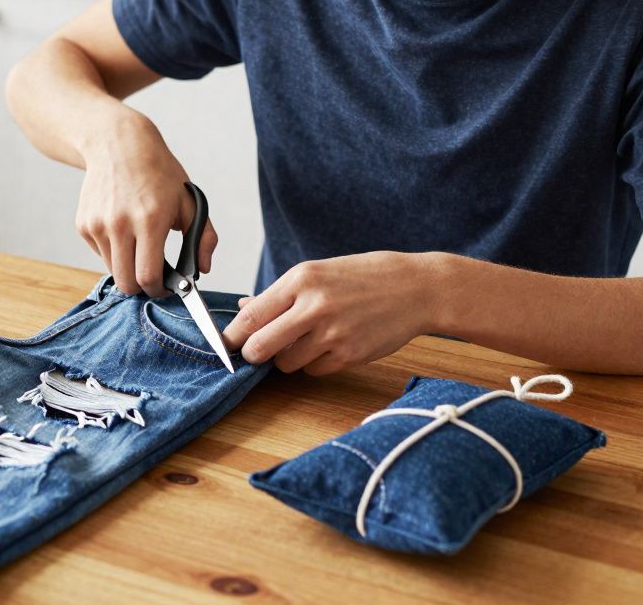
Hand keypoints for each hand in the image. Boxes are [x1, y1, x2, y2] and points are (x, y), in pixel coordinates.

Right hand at [76, 114, 216, 295]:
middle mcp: (120, 224)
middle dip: (141, 286)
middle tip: (152, 275)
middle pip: (126, 283)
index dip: (159, 290)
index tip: (165, 286)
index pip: (148, 277)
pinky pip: (101, 253)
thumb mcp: (191, 200)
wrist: (119, 145)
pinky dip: (113, 250)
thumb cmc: (158, 173)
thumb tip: (202, 269)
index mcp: (150, 220)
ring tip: (138, 244)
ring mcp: (98, 225)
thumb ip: (203, 237)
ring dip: (127, 266)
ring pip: (112, 270)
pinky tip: (122, 228)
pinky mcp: (84, 224)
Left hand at [221, 251, 446, 374]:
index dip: (232, 336)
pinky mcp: (349, 355)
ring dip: (288, 358)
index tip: (225, 345)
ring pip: (286, 363)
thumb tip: (243, 308)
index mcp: (301, 279)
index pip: (251, 317)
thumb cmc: (364, 277)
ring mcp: (332, 333)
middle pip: (260, 347)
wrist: (417, 288)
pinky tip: (330, 345)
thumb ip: (279, 294)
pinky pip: (313, 370)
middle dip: (252, 354)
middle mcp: (313, 306)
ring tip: (306, 340)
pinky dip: (315, 363)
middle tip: (255, 353)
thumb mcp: (319, 272)